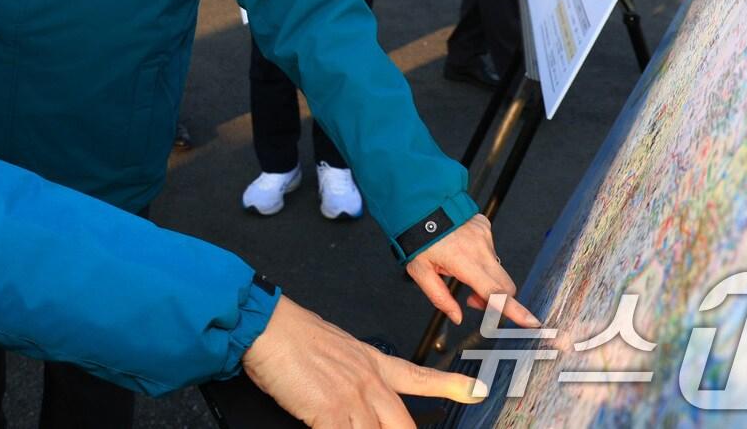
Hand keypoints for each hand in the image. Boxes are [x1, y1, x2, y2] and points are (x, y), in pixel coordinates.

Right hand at [242, 296, 485, 426]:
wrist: (269, 327)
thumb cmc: (292, 335)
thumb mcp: (335, 350)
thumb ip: (352, 374)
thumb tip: (354, 397)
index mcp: (372, 362)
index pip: (419, 376)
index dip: (451, 386)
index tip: (477, 391)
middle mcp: (369, 382)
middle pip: (404, 427)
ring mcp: (353, 399)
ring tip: (352, 427)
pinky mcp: (331, 413)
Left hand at [405, 214, 540, 328]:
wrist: (421, 205)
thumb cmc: (418, 238)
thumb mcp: (419, 272)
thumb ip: (439, 297)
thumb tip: (457, 317)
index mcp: (463, 261)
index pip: (494, 292)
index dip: (514, 310)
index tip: (531, 322)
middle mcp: (480, 249)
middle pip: (505, 286)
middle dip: (496, 300)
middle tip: (471, 300)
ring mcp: (486, 236)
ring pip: (497, 269)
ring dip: (485, 278)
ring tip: (460, 269)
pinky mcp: (486, 228)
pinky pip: (490, 251)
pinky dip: (480, 258)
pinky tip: (462, 251)